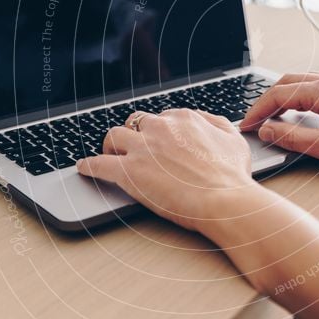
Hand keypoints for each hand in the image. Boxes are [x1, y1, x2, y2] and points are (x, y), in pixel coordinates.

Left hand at [77, 109, 259, 231]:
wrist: (224, 200)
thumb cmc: (232, 176)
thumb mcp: (234, 140)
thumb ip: (217, 124)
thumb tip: (204, 119)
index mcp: (184, 119)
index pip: (162, 118)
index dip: (159, 133)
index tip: (157, 143)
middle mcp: (160, 128)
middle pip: (136, 123)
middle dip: (134, 134)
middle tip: (134, 148)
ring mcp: (142, 149)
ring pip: (113, 137)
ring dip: (110, 146)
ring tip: (109, 156)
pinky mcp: (128, 172)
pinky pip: (99, 164)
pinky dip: (88, 166)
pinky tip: (84, 168)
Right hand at [240, 73, 318, 173]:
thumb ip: (292, 138)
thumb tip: (267, 131)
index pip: (279, 94)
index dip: (258, 110)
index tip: (247, 124)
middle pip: (288, 82)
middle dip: (268, 100)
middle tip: (256, 120)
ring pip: (303, 83)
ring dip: (284, 97)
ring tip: (273, 118)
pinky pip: (318, 87)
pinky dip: (301, 98)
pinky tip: (300, 114)